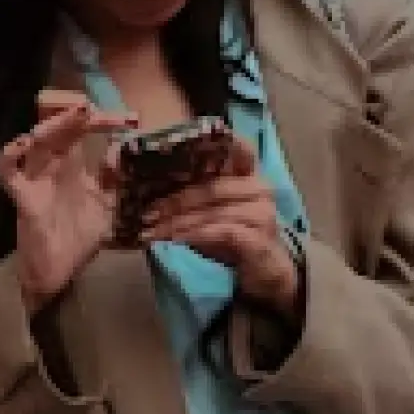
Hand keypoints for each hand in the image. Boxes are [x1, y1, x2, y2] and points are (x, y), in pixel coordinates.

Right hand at [1, 94, 135, 312]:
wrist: (60, 272)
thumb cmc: (80, 237)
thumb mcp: (109, 205)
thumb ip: (117, 180)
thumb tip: (125, 152)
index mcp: (74, 163)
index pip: (85, 128)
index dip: (105, 119)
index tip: (131, 118)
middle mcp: (53, 165)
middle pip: (58, 125)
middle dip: (77, 113)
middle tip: (99, 111)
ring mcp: (35, 178)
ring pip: (35, 141)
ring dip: (54, 125)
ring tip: (76, 116)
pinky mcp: (22, 197)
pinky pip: (6, 172)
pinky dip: (9, 156)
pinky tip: (24, 143)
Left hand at [141, 134, 302, 315]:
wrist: (266, 274)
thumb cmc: (235, 238)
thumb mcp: (213, 213)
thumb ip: (195, 197)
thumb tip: (152, 191)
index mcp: (250, 175)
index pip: (240, 148)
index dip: (219, 140)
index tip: (183, 144)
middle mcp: (260, 188)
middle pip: (211, 187)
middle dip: (174, 201)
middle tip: (147, 214)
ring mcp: (263, 213)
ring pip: (212, 212)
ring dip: (177, 223)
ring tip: (153, 232)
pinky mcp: (259, 238)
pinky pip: (221, 232)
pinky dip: (194, 235)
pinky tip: (174, 240)